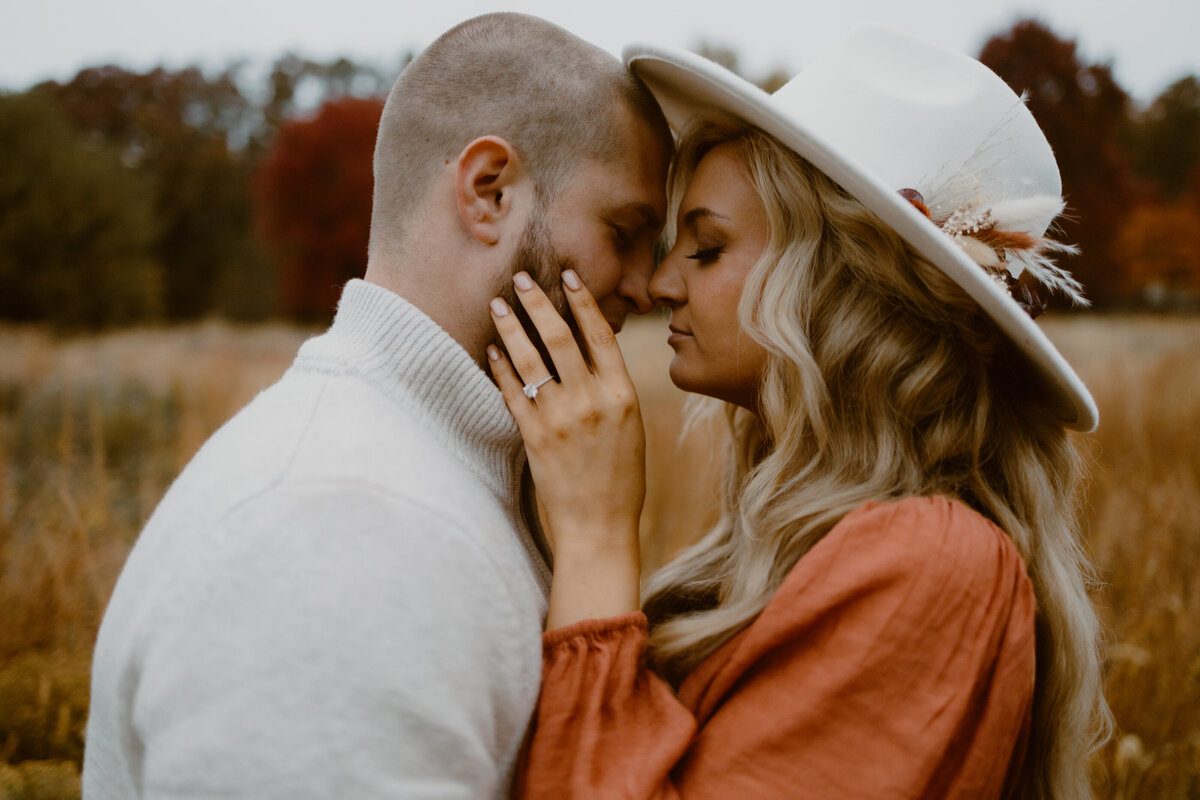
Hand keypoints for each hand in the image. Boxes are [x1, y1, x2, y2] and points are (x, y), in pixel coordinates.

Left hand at [488, 270, 643, 627]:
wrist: (600, 527)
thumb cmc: (621, 479)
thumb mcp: (631, 427)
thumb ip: (611, 389)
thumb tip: (589, 352)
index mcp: (623, 395)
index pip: (601, 335)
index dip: (582, 301)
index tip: (567, 276)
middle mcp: (593, 401)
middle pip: (561, 338)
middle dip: (539, 303)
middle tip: (521, 279)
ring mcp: (562, 418)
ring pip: (533, 360)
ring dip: (512, 328)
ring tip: (498, 305)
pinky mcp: (536, 437)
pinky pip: (514, 393)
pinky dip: (502, 368)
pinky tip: (493, 350)